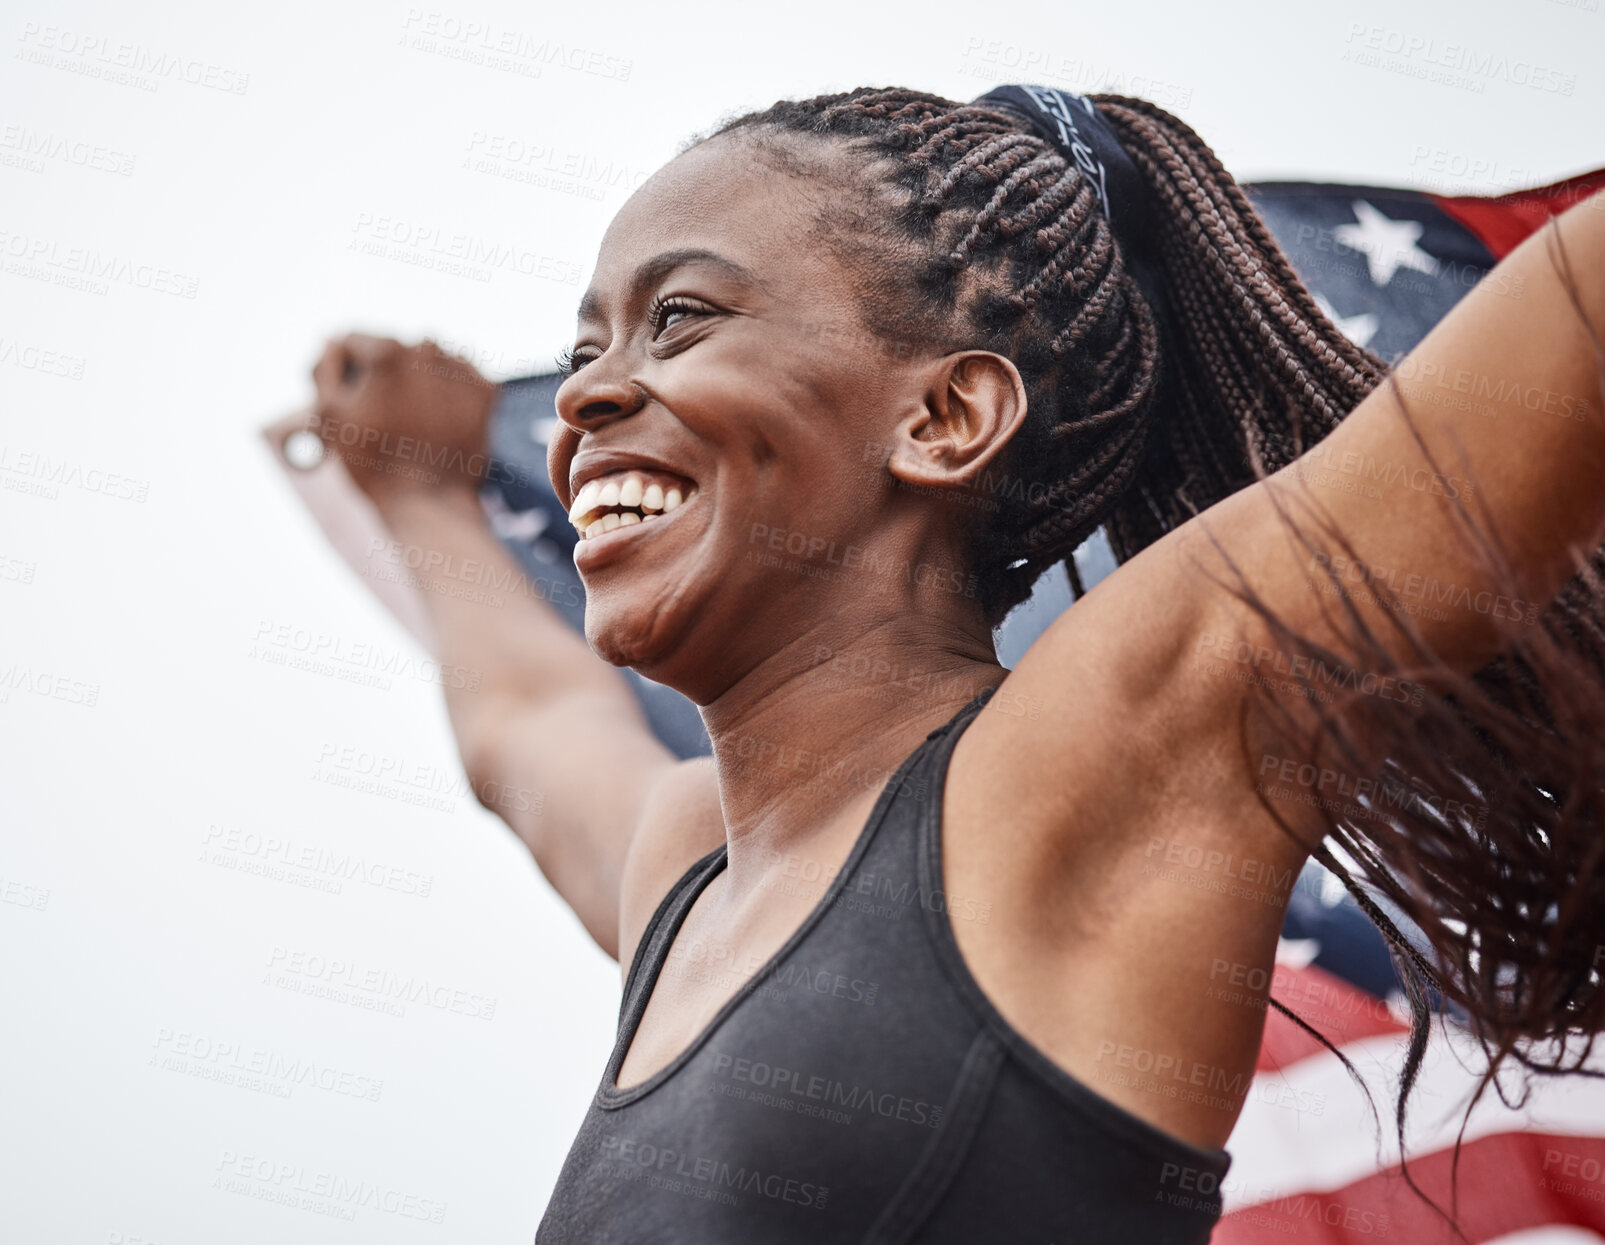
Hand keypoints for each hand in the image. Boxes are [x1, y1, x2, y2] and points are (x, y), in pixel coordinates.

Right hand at [309, 334, 498, 498]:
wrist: (430, 501)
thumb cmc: (374, 461)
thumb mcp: (332, 415)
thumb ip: (326, 370)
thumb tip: (333, 342)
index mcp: (388, 352)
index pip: (355, 342)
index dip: (344, 368)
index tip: (350, 395)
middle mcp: (429, 351)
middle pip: (394, 351)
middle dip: (384, 373)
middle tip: (383, 413)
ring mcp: (462, 370)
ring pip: (428, 362)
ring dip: (417, 380)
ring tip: (412, 419)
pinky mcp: (486, 392)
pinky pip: (459, 379)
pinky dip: (448, 392)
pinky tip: (438, 420)